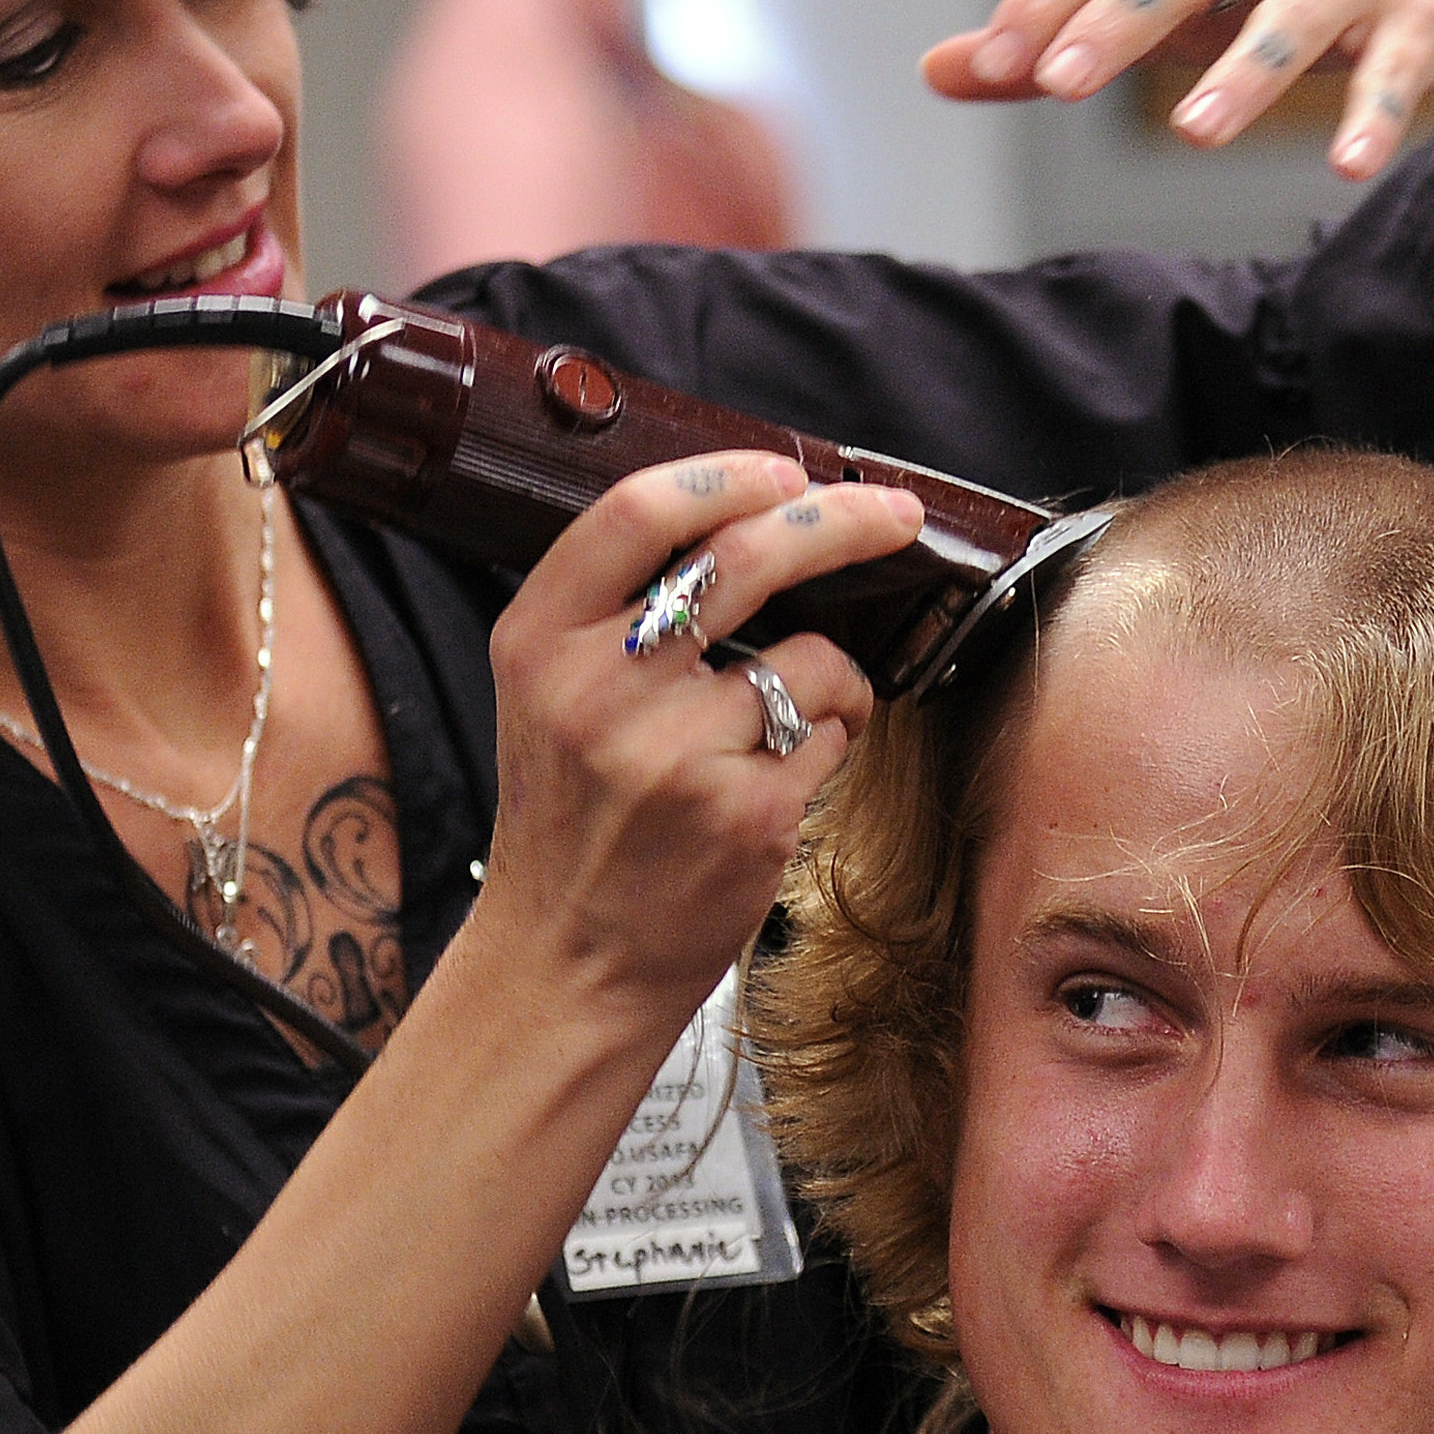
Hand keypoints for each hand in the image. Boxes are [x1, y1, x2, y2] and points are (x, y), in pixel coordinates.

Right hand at [477, 452, 919, 1020]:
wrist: (567, 963)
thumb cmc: (573, 823)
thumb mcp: (548, 699)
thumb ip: (616, 615)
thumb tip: (747, 520)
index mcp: (539, 641)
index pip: (637, 512)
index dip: (727, 476)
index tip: (786, 470)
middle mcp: (598, 688)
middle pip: (746, 556)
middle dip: (842, 520)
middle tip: (894, 513)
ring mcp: (673, 753)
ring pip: (813, 656)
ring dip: (833, 677)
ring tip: (793, 723)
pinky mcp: (744, 812)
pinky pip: (832, 733)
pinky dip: (831, 742)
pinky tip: (781, 781)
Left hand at [921, 0, 1433, 185]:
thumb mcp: (1172, 10)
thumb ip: (1059, 42)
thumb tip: (940, 70)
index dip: (1049, 0)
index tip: (994, 62)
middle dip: (1122, 20)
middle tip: (1063, 83)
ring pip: (1293, 17)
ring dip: (1244, 75)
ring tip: (1193, 137)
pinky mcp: (1427, 15)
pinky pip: (1396, 69)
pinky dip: (1372, 116)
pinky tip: (1343, 168)